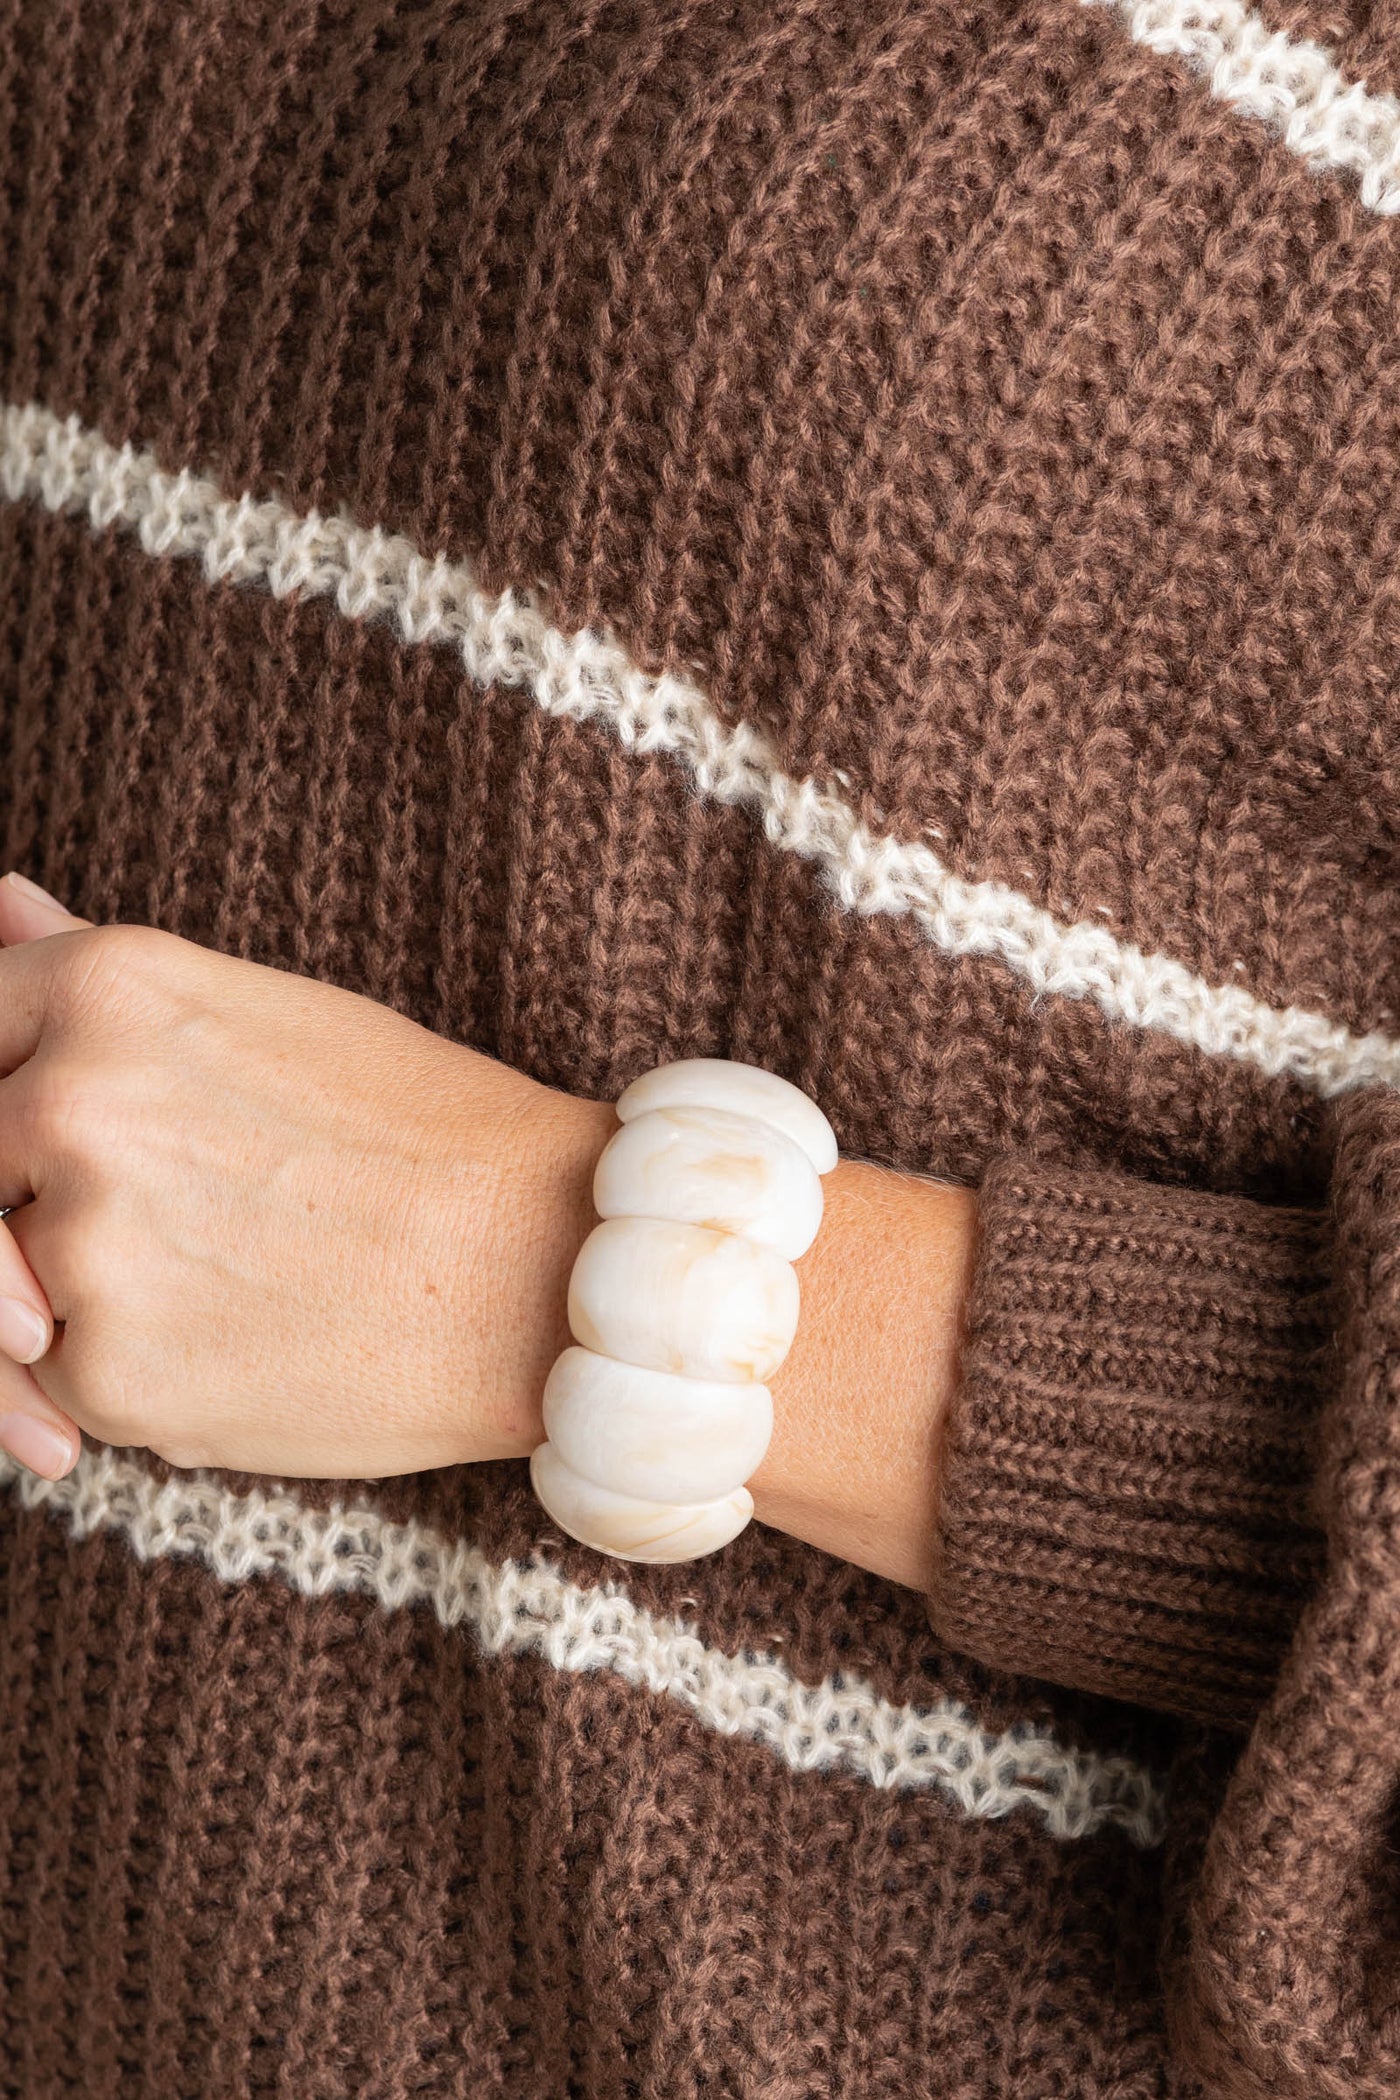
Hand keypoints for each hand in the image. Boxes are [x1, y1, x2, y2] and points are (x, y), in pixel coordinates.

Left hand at [0, 872, 612, 1483]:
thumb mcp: (261, 1015)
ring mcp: (78, 1239)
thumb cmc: (423, 1132)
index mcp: (108, 987)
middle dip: (28, 1197)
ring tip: (215, 1284)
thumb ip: (94, 982)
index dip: (4, 1091)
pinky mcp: (105, 1371)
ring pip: (2, 1280)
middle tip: (167, 1222)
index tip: (45, 1137)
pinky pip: (54, 1378)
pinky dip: (121, 1374)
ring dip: (72, 1293)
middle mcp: (70, 1100)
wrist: (544, 1267)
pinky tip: (239, 1344)